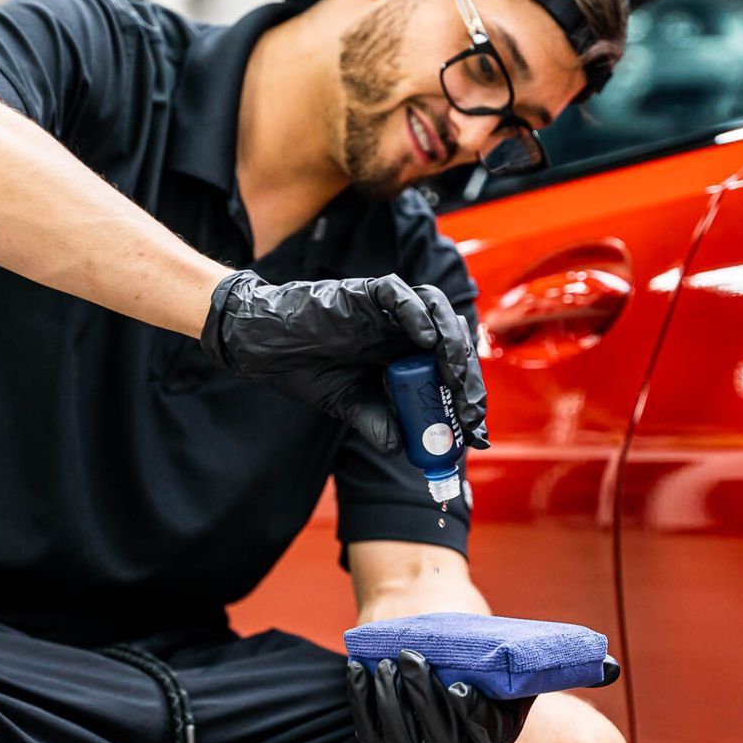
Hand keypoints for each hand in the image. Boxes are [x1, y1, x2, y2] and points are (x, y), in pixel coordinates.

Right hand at [200, 270, 487, 452]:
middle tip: (471, 412)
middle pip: (452, 342)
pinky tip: (425, 340)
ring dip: (452, 344)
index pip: (449, 370)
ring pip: (436, 312)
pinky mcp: (365, 293)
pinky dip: (416, 313)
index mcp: (404, 353)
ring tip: (456, 377)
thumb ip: (378, 423)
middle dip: (467, 378)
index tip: (475, 431)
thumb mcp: (350, 405)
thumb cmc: (307, 368)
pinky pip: (398, 294)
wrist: (267, 349)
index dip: (466, 398)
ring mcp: (386, 310)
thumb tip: (402, 449)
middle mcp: (403, 329)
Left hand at [345, 649, 532, 742]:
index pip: (489, 731)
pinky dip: (362, 701)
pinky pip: (371, 734)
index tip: (459, 686)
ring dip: (391, 700)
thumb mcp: (490, 654)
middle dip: (423, 697)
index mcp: (495, 731)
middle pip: (444, 739)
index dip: (473, 712)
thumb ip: (495, 655)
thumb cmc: (467, 652)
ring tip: (386, 663)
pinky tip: (358, 669)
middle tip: (410, 657)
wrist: (433, 658)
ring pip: (404, 741)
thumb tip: (497, 644)